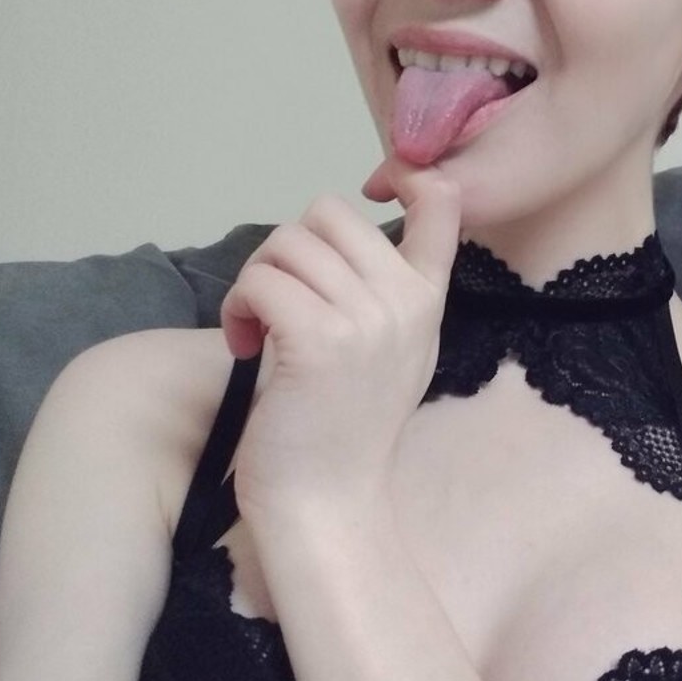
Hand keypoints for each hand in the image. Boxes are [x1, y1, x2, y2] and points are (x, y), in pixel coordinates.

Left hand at [219, 158, 460, 524]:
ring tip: (256, 329)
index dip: (407, 176)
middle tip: (276, 302)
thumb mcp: (396, 352)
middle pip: (328, 213)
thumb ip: (391, 293)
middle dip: (287, 249)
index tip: (377, 189)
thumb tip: (346, 235)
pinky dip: (239, 307)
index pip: (442, 205)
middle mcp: (405, 301)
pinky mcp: (316, 339)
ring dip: (256, 280)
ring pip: (286, 243)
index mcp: (427, 300)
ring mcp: (365, 319)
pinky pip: (261, 281)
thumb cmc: (347, 431)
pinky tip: (242, 345)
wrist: (329, 504)